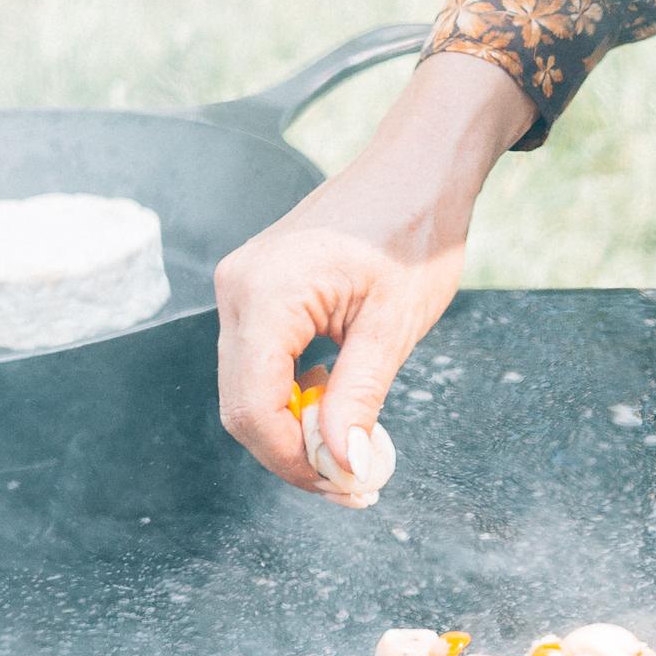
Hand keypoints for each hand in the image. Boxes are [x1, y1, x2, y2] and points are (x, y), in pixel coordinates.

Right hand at [215, 50, 533, 490]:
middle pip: (242, 405)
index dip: (290, 461)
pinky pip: (260, 362)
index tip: (343, 487)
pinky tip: (337, 401)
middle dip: (293, 453)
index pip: (252, 408)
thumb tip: (341, 467)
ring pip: (249, 388)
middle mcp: (237, 289)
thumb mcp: (393, 326)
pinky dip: (293, 394)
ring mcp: (242, 287)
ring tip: (352, 447)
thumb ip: (359, 397)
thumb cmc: (413, 232)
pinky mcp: (256, 290)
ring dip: (294, 427)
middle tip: (352, 482)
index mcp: (264, 294)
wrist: (418, 168)